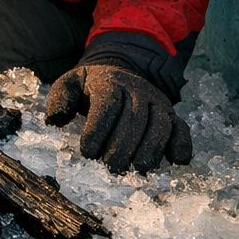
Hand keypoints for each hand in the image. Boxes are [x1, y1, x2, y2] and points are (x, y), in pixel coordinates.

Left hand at [44, 63, 191, 173]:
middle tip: (112, 167)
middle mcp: (136, 90)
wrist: (119, 69)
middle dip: (123, 144)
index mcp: (109, 82)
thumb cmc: (89, 86)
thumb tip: (55, 120)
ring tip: (139, 169)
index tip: (87, 152)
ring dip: (151, 148)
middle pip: (133, 117)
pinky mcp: (170, 113)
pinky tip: (178, 161)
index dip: (97, 128)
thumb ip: (60, 99)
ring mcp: (156, 101)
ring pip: (159, 123)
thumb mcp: (70, 84)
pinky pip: (180, 127)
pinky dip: (182, 143)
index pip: (106, 103)